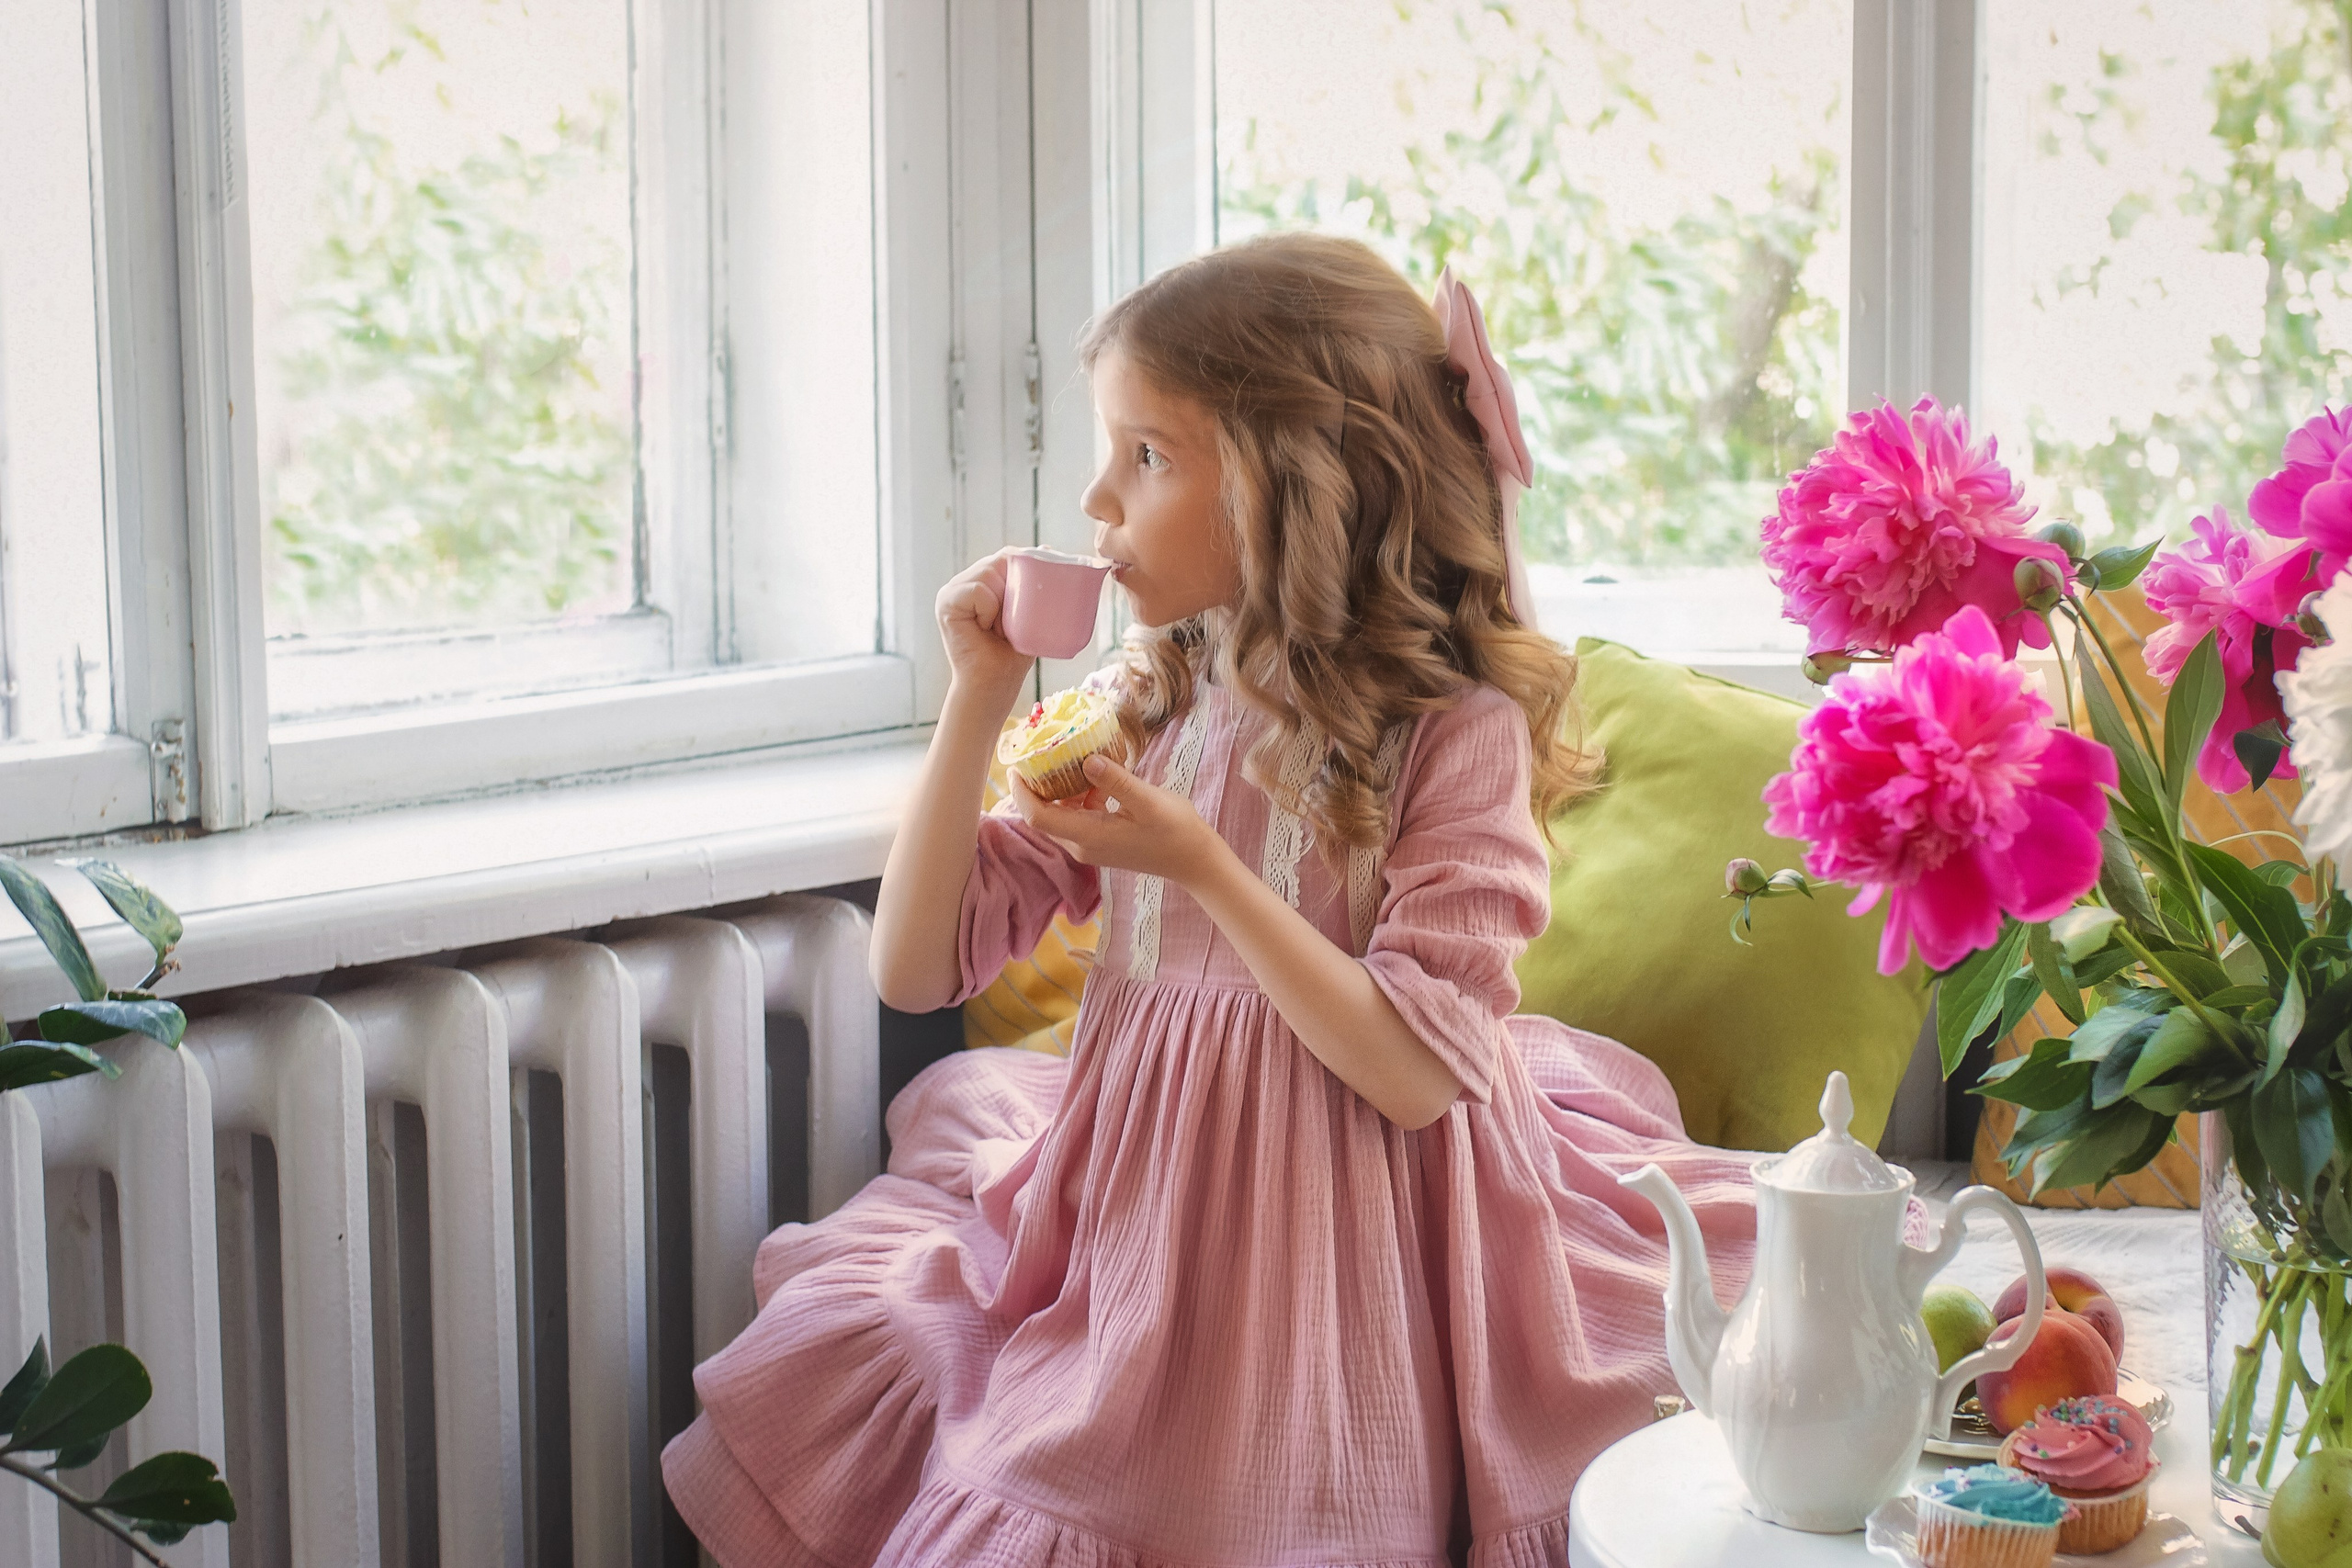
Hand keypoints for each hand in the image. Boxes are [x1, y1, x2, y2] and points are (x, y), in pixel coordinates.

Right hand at [936, 549, 1035, 702]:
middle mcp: (965, 581)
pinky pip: (978, 590)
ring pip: (990, 572)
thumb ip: (1032, 583)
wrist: (994, 683)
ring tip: (998, 627)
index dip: (1024, 569)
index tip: (1032, 598)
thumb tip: (1046, 548)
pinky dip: (989, 609)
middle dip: (1016, 588)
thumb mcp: (1027, 612)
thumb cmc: (1012, 653)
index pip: (1007, 557)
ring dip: (1004, 602)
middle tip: (1012, 621)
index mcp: (983, 581)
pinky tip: (985, 628)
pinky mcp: (945, 601)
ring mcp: (952, 590)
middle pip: (1000, 560)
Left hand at [1010, 753, 1227, 885]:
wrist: (1194, 860)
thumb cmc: (1175, 831)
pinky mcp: (1100, 843)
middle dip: (1034, 787)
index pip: (1037, 816)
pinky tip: (1094, 778)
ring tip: (1063, 758)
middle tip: (1037, 753)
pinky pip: (1076, 818)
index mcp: (1088, 836)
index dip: (1021, 791)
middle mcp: (1082, 845)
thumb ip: (1115, 781)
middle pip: (1042, 817)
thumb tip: (1085, 760)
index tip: (1018, 763)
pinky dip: (1076, 797)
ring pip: (1059, 817)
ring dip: (1057, 790)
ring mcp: (1091, 846)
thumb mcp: (1147, 801)